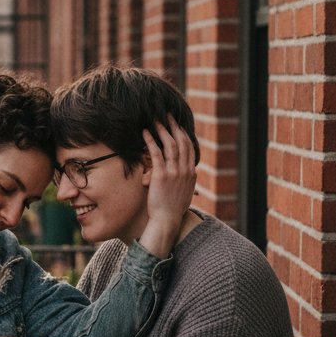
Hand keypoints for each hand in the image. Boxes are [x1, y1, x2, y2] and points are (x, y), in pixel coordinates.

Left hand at [137, 117, 196, 257]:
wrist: (167, 220)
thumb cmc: (172, 209)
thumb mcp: (184, 193)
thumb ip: (185, 181)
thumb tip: (186, 174)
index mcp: (190, 173)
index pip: (189, 148)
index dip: (183, 134)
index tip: (177, 124)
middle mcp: (184, 170)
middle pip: (181, 142)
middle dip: (174, 127)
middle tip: (167, 115)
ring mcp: (173, 173)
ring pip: (170, 145)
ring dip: (162, 131)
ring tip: (155, 121)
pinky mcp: (161, 176)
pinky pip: (156, 154)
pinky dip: (150, 141)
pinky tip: (145, 133)